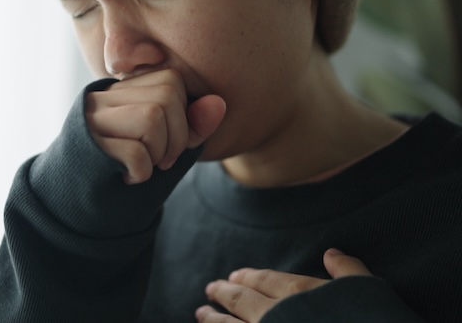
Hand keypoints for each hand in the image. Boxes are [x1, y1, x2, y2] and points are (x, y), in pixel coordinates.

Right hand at [86, 69, 225, 183]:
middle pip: (166, 97)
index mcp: (122, 91)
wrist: (75, 205)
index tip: (168, 144)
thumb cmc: (124, 170)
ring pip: (152, 117)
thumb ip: (191, 126)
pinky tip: (125, 177)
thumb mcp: (165, 146)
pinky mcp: (87, 146)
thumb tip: (218, 103)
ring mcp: (92, 119)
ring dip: (157, 154)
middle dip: (176, 138)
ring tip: (141, 167)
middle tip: (159, 161)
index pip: (171, 81)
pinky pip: (136, 152)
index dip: (183, 116)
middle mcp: (104, 97)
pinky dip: (141, 173)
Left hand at [195, 248, 371, 322]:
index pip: (265, 281)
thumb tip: (331, 253)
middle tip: (210, 289)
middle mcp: (275, 316)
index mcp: (299, 294)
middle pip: (241, 301)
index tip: (234, 276)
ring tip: (201, 313)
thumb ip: (349, 271)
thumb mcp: (369, 292)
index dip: (248, 277)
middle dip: (224, 294)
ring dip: (213, 319)